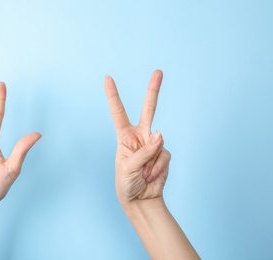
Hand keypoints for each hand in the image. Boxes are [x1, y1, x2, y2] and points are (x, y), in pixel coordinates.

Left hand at [105, 70, 170, 203]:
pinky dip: (157, 169)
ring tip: (142, 175)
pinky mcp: (164, 154)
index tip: (107, 78)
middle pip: (148, 110)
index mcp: (124, 136)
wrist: (140, 199)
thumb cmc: (126, 183)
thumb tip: (161, 134)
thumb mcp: (128, 167)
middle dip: (153, 90)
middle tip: (158, 72)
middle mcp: (139, 136)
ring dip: (149, 164)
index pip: (118, 112)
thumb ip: (145, 151)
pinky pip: (164, 157)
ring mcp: (153, 144)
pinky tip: (150, 176)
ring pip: (158, 143)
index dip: (113, 95)